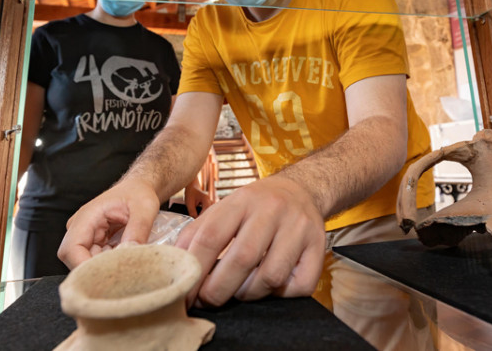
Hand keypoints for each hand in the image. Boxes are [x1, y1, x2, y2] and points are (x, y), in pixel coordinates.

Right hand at [57, 180, 161, 268]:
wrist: (138, 189)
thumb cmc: (138, 194)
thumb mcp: (144, 208)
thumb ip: (138, 230)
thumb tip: (130, 251)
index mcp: (86, 217)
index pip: (71, 250)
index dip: (84, 267)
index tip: (107, 275)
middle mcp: (80, 229)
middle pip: (76, 261)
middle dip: (97, 271)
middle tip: (123, 273)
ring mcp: (85, 238)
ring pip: (86, 264)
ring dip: (105, 269)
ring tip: (126, 266)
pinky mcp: (94, 245)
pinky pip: (96, 262)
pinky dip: (110, 266)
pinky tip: (125, 261)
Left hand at [175, 176, 325, 306]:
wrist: (300, 190)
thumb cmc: (255, 206)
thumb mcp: (225, 208)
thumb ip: (198, 233)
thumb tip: (173, 266)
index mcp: (242, 200)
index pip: (211, 236)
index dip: (193, 269)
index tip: (183, 292)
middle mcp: (272, 210)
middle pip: (242, 259)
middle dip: (218, 290)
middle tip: (208, 301)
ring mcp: (298, 228)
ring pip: (270, 276)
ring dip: (249, 294)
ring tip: (240, 291)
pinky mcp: (319, 246)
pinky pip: (298, 285)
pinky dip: (280, 294)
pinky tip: (270, 286)